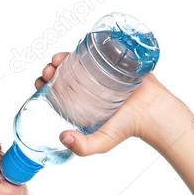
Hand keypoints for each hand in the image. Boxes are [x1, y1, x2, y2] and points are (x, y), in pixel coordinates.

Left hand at [35, 52, 172, 153]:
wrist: (152, 111)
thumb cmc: (127, 128)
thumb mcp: (102, 143)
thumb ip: (83, 147)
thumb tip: (61, 137)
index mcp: (80, 106)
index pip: (57, 93)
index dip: (45, 86)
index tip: (41, 82)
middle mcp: (87, 89)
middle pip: (63, 75)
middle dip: (51, 70)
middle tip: (49, 71)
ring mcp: (99, 73)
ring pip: (75, 61)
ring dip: (62, 58)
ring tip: (58, 60)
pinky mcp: (111, 60)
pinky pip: (94, 50)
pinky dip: (82, 47)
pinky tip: (74, 50)